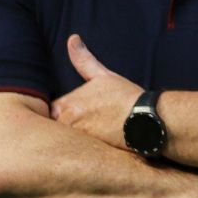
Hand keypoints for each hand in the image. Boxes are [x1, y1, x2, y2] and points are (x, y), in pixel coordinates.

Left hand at [49, 34, 141, 148]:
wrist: (148, 120)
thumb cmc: (126, 97)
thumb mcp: (103, 76)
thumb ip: (83, 60)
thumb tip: (72, 39)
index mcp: (66, 106)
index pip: (49, 114)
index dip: (59, 115)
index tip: (71, 116)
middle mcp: (68, 125)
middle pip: (55, 131)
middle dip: (64, 131)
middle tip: (83, 129)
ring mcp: (78, 142)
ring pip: (67, 144)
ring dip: (73, 143)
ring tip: (92, 140)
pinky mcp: (90, 156)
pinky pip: (79, 157)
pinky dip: (84, 156)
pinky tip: (95, 151)